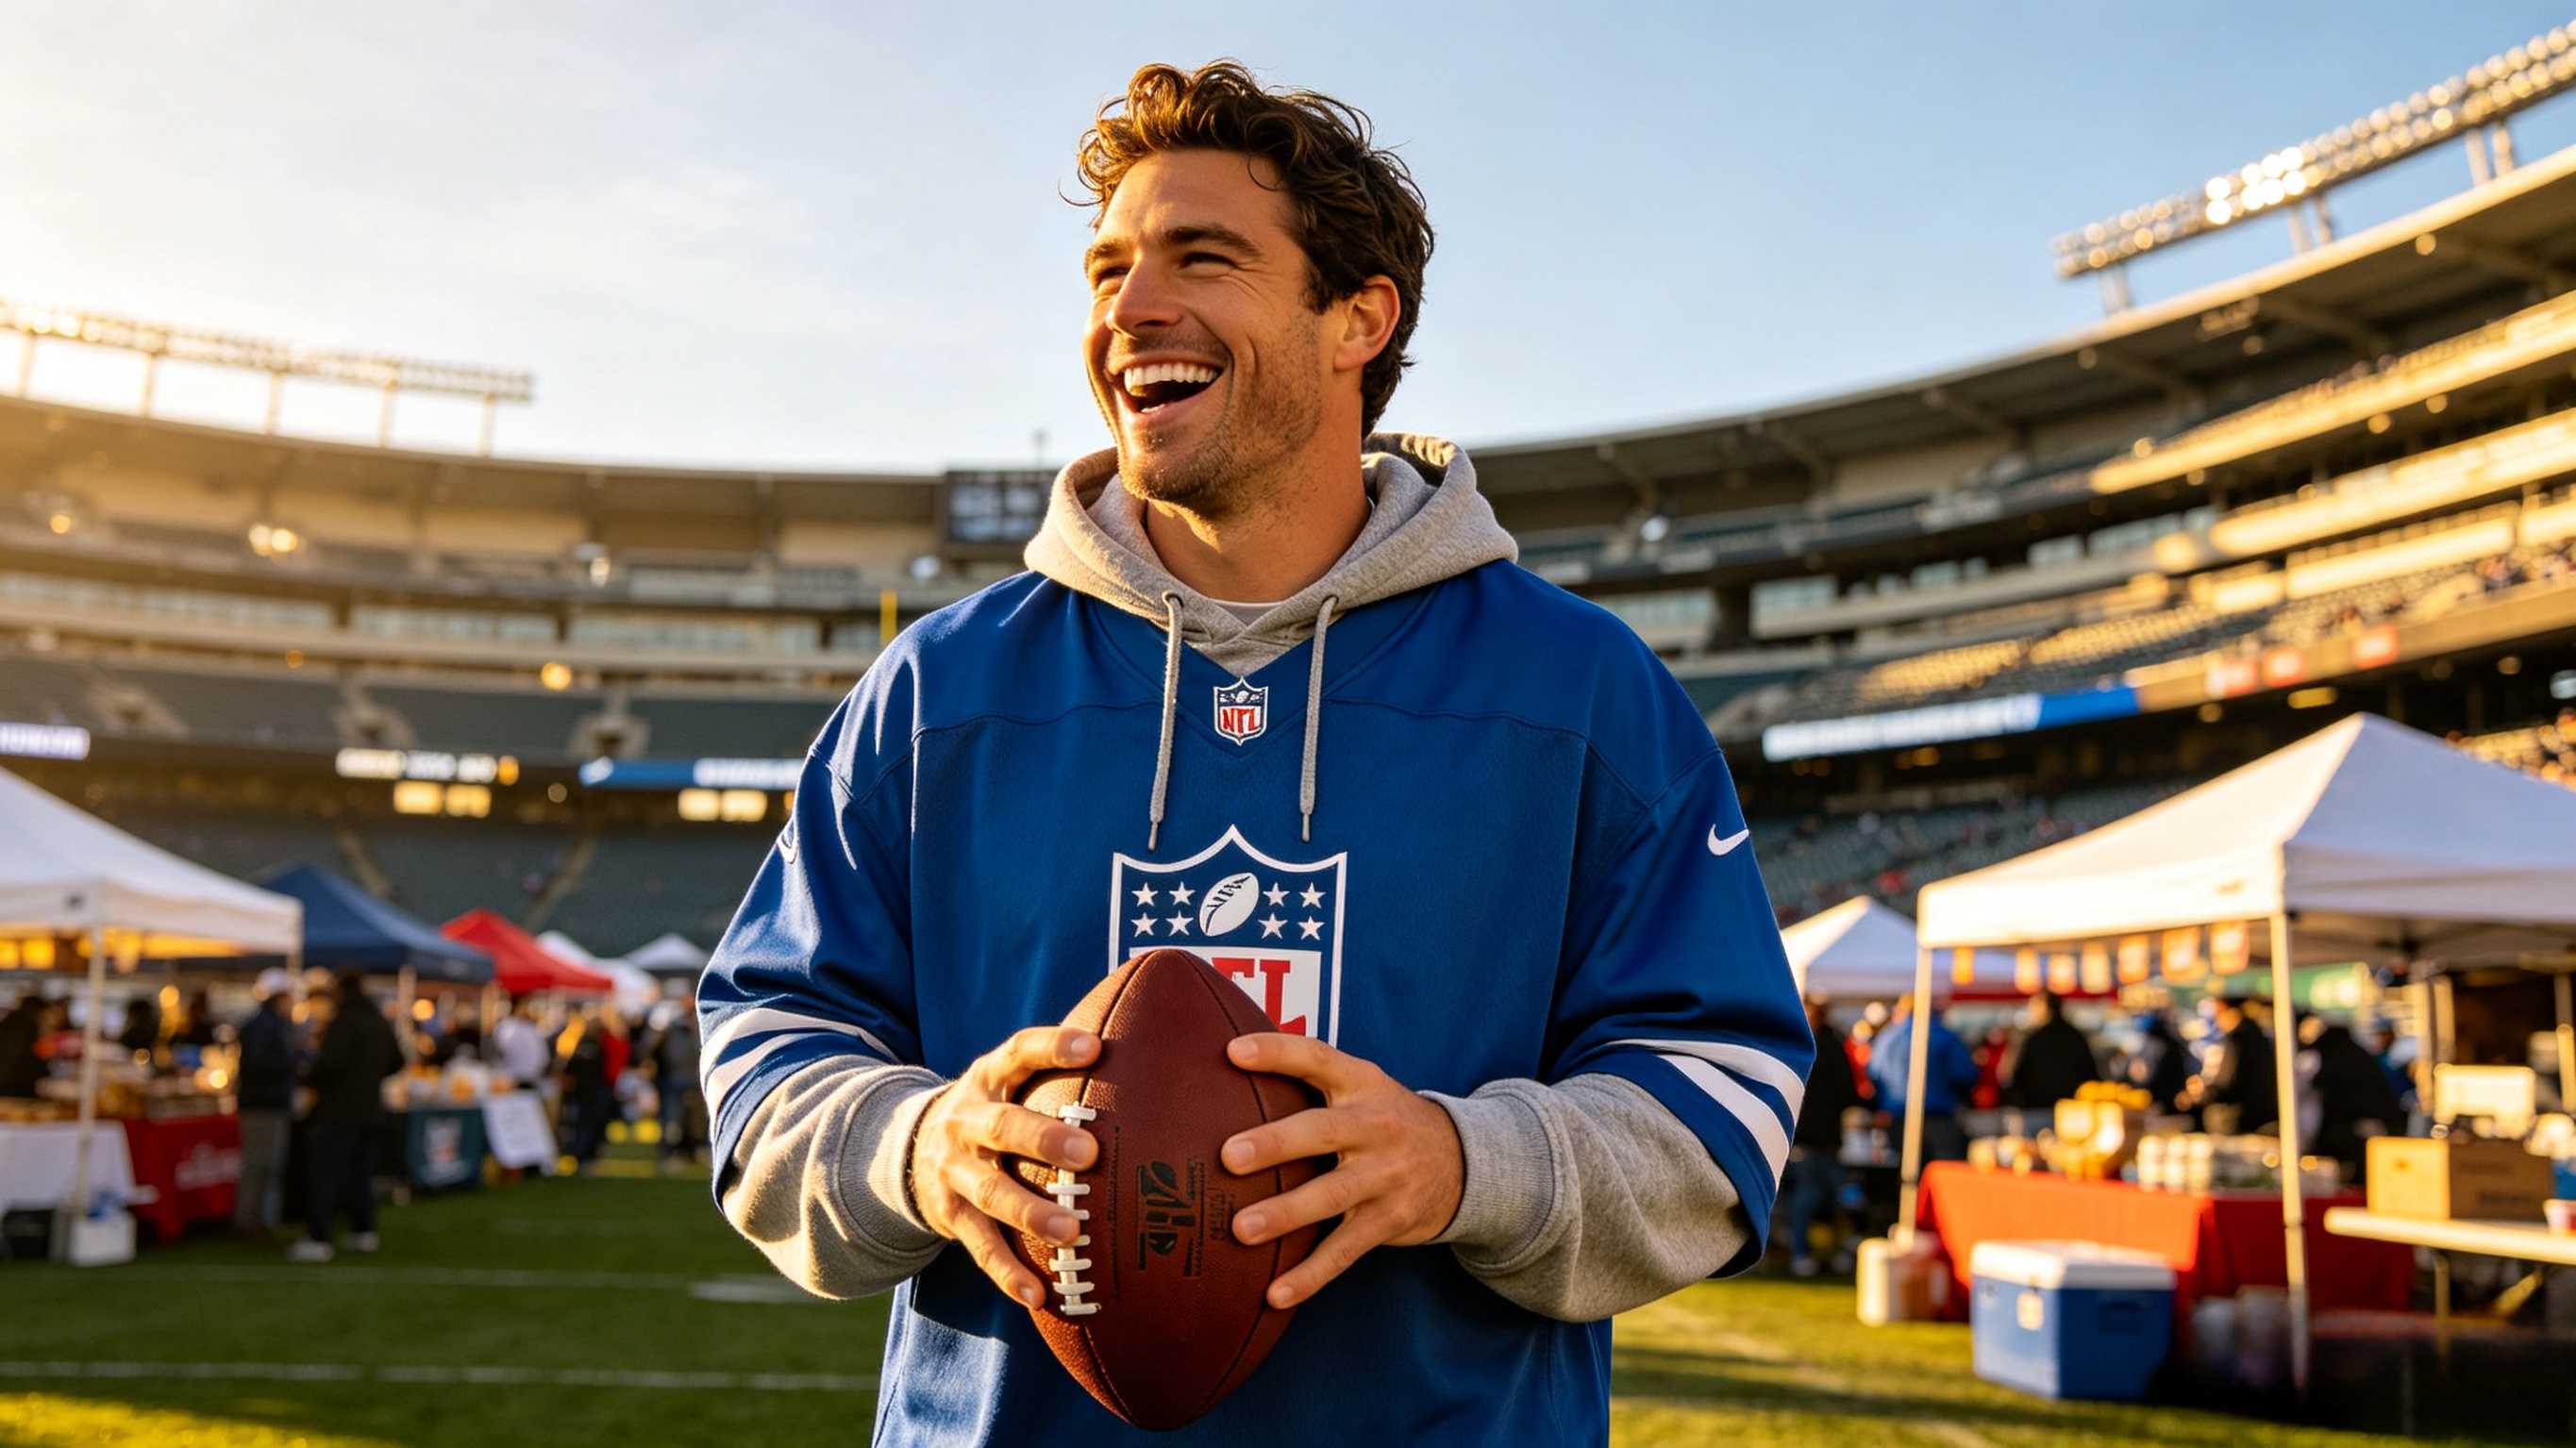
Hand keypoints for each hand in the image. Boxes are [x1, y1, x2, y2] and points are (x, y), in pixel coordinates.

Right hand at [909, 1027, 1099, 1308]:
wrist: (909, 1149)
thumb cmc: (993, 1110)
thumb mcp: (1010, 1080)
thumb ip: (1058, 1071)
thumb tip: (1148, 1055)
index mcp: (989, 1079)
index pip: (1019, 1052)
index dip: (1053, 1047)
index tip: (1094, 1047)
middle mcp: (966, 1121)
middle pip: (1002, 1126)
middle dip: (1043, 1140)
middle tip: (1090, 1154)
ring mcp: (954, 1170)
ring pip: (991, 1192)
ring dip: (1030, 1214)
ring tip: (1071, 1233)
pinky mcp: (950, 1215)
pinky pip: (980, 1247)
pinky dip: (1008, 1273)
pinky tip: (1039, 1295)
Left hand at [1219, 1033, 1463, 1309]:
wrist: (1464, 1161)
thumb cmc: (1385, 1120)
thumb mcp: (1363, 1086)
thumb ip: (1310, 1076)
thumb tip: (1228, 1056)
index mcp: (1363, 1085)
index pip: (1318, 1059)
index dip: (1278, 1052)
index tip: (1234, 1052)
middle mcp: (1377, 1127)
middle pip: (1323, 1131)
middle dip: (1275, 1144)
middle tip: (1229, 1156)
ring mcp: (1386, 1176)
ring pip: (1332, 1196)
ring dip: (1285, 1214)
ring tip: (1241, 1229)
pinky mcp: (1390, 1220)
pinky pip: (1345, 1251)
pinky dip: (1310, 1275)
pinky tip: (1275, 1294)